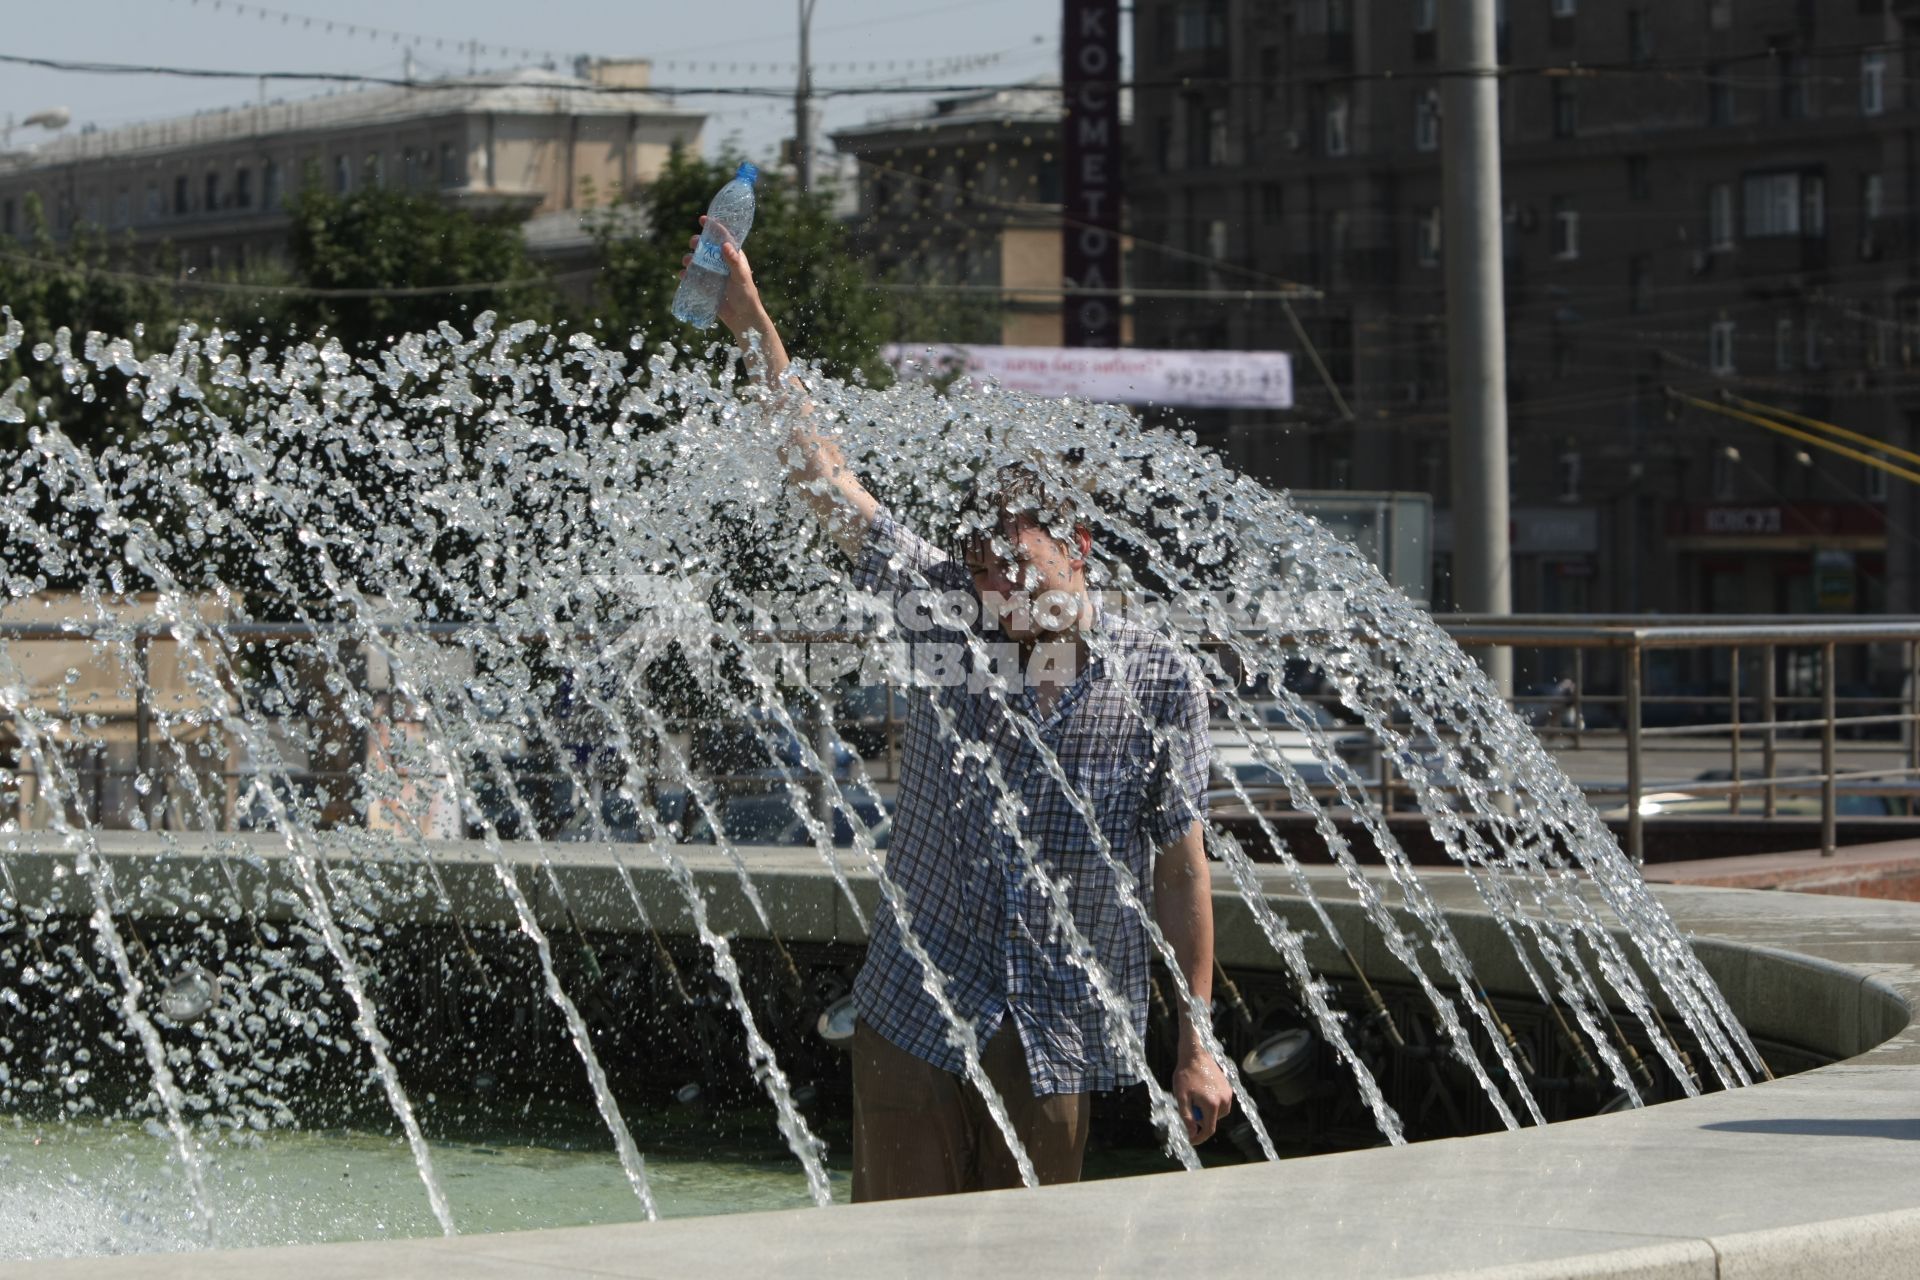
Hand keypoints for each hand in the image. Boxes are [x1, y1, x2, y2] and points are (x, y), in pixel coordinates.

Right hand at [680, 215, 766, 339]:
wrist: (742, 318)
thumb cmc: (746, 296)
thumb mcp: (741, 277)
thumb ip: (733, 262)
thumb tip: (724, 245)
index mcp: (732, 256)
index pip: (722, 237)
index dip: (713, 227)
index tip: (703, 219)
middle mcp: (721, 263)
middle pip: (706, 247)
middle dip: (697, 243)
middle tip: (693, 244)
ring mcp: (712, 274)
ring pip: (697, 261)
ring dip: (690, 258)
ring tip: (687, 261)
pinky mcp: (705, 286)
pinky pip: (693, 277)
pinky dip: (686, 274)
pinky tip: (683, 275)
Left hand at [1171, 1044, 1233, 1144]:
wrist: (1195, 1054)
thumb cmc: (1185, 1075)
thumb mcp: (1181, 1097)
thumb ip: (1187, 1117)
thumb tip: (1192, 1134)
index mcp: (1212, 1104)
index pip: (1209, 1129)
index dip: (1199, 1137)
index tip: (1191, 1140)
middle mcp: (1224, 1100)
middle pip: (1213, 1121)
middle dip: (1202, 1119)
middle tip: (1189, 1106)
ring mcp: (1228, 1094)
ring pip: (1219, 1113)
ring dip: (1208, 1112)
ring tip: (1196, 1097)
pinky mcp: (1229, 1088)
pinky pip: (1222, 1103)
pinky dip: (1213, 1104)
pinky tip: (1202, 1091)